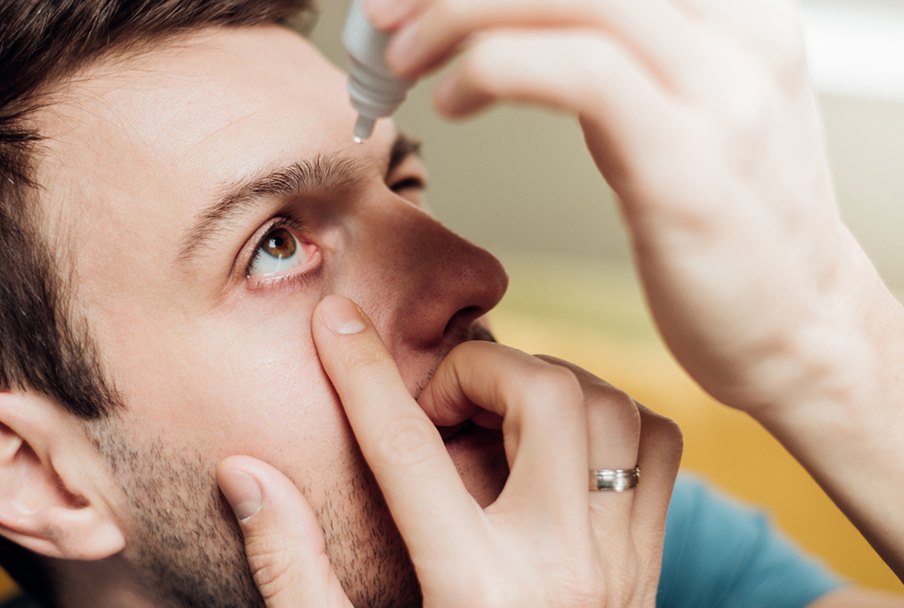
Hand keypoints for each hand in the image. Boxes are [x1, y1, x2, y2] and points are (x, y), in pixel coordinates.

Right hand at [217, 295, 681, 606]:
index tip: (334, 322)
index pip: (407, 447)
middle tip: (437, 404)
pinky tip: (559, 448)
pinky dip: (612, 420)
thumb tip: (246, 474)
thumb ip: (292, 571)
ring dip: (548, 386)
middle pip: (543, 394)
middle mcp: (556, 568)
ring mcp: (617, 567)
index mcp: (469, 589)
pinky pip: (658, 451)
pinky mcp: (649, 570)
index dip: (362, 372)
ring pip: (611, 409)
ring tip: (493, 419)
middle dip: (479, 367)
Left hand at [362, 0, 903, 606]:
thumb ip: (627, 53)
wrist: (807, 331)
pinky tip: (453, 105)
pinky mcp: (687, 161)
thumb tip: (522, 21)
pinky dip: (492, 70)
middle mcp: (741, 28)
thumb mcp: (692, 107)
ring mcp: (722, 90)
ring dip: (459, 11)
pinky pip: (574, 73)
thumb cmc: (735, 226)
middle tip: (387, 7)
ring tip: (401, 56)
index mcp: (742, 4)